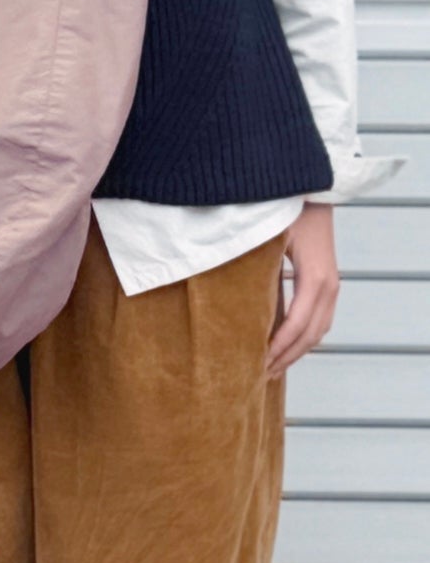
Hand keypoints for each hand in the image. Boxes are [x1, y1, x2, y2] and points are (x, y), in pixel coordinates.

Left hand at [267, 203, 339, 378]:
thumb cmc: (285, 205)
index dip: (278, 347)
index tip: (258, 364)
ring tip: (271, 366)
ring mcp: (332, 283)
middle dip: (287, 357)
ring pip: (319, 330)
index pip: (296, 324)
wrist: (311, 186)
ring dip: (297, 351)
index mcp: (315, 277)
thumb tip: (230, 295)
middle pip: (311, 335)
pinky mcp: (327, 279)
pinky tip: (286, 343)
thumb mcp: (268, 233)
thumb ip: (254, 263)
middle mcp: (329, 285)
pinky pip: (320, 317)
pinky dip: (305, 336)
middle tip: (260, 375)